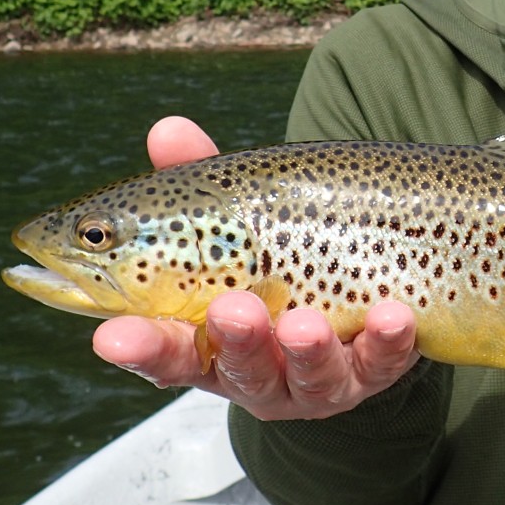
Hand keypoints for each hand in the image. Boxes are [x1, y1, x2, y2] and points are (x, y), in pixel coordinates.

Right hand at [91, 116, 420, 418]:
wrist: (360, 285)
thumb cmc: (272, 253)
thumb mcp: (233, 222)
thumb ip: (199, 182)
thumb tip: (167, 130)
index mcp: (205, 340)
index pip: (163, 348)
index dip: (138, 345)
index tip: (111, 336)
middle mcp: (256, 368)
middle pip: (238, 366)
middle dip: (235, 339)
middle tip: (232, 308)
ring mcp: (315, 375)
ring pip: (309, 375)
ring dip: (306, 347)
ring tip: (305, 321)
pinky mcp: (375, 368)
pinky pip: (385, 362)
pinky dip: (388, 341)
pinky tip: (394, 315)